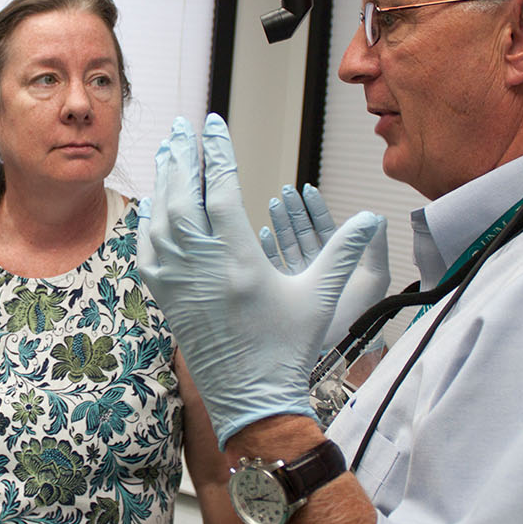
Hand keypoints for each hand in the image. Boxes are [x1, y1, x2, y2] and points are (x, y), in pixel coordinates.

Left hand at [138, 115, 380, 447]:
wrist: (251, 400)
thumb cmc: (288, 349)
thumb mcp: (320, 296)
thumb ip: (344, 252)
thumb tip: (374, 217)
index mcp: (238, 259)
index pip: (219, 189)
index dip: (215, 151)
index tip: (213, 123)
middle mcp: (200, 266)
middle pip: (181, 195)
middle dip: (181, 156)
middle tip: (181, 126)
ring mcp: (177, 282)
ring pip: (160, 219)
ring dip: (163, 182)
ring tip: (168, 152)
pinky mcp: (165, 298)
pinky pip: (148, 250)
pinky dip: (148, 221)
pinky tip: (153, 204)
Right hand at [259, 184, 389, 353]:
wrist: (343, 346)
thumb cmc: (363, 314)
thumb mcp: (375, 278)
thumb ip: (376, 248)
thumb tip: (377, 218)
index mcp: (339, 260)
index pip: (325, 227)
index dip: (316, 208)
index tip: (307, 189)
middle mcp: (318, 267)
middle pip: (303, 232)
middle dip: (294, 210)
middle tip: (284, 191)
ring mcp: (301, 279)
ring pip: (287, 244)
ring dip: (279, 224)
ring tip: (271, 204)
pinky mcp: (286, 292)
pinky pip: (274, 265)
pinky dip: (267, 249)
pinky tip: (262, 234)